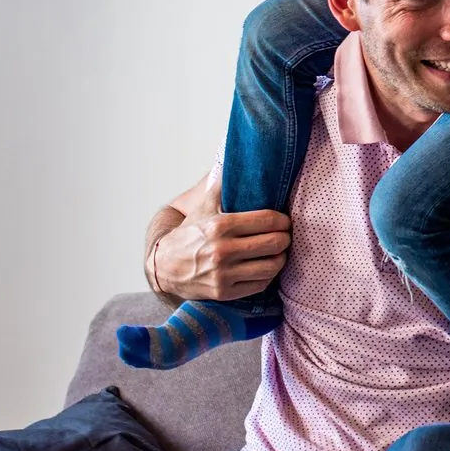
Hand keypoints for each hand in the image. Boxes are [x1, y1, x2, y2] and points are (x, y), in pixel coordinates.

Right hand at [152, 176, 291, 302]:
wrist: (164, 266)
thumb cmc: (189, 233)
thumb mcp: (203, 206)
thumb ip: (221, 185)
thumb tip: (234, 158)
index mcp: (221, 225)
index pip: (268, 219)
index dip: (283, 220)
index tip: (285, 220)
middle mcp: (222, 250)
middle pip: (274, 243)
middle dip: (285, 238)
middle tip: (285, 235)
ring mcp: (223, 273)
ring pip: (271, 266)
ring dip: (281, 258)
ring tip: (280, 252)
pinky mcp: (224, 292)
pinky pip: (260, 284)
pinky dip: (269, 276)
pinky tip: (267, 267)